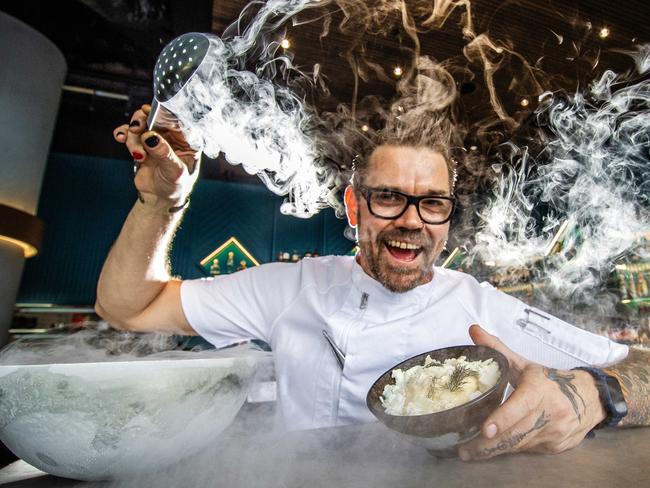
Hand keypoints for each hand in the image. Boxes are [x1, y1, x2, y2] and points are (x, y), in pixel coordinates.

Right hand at [113, 104, 200, 207]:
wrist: (160, 200)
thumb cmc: (175, 187)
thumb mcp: (175, 172)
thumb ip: (164, 154)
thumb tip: (151, 137)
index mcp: (188, 141)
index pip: (178, 120)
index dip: (164, 113)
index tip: (150, 111)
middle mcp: (173, 136)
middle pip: (157, 116)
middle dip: (143, 120)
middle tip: (136, 128)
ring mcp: (156, 139)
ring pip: (141, 124)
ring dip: (134, 136)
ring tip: (138, 155)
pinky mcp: (142, 144)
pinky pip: (130, 132)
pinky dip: (123, 133)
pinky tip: (120, 138)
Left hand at [457, 324, 605, 460]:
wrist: (591, 398)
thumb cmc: (550, 381)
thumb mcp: (524, 365)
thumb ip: (497, 349)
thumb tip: (473, 330)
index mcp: (540, 390)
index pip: (519, 406)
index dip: (501, 419)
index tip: (484, 429)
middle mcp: (550, 413)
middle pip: (515, 434)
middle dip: (487, 445)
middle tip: (463, 450)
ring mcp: (555, 433)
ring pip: (519, 446)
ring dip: (494, 451)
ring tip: (470, 452)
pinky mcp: (556, 447)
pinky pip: (527, 451)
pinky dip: (510, 450)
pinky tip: (493, 449)